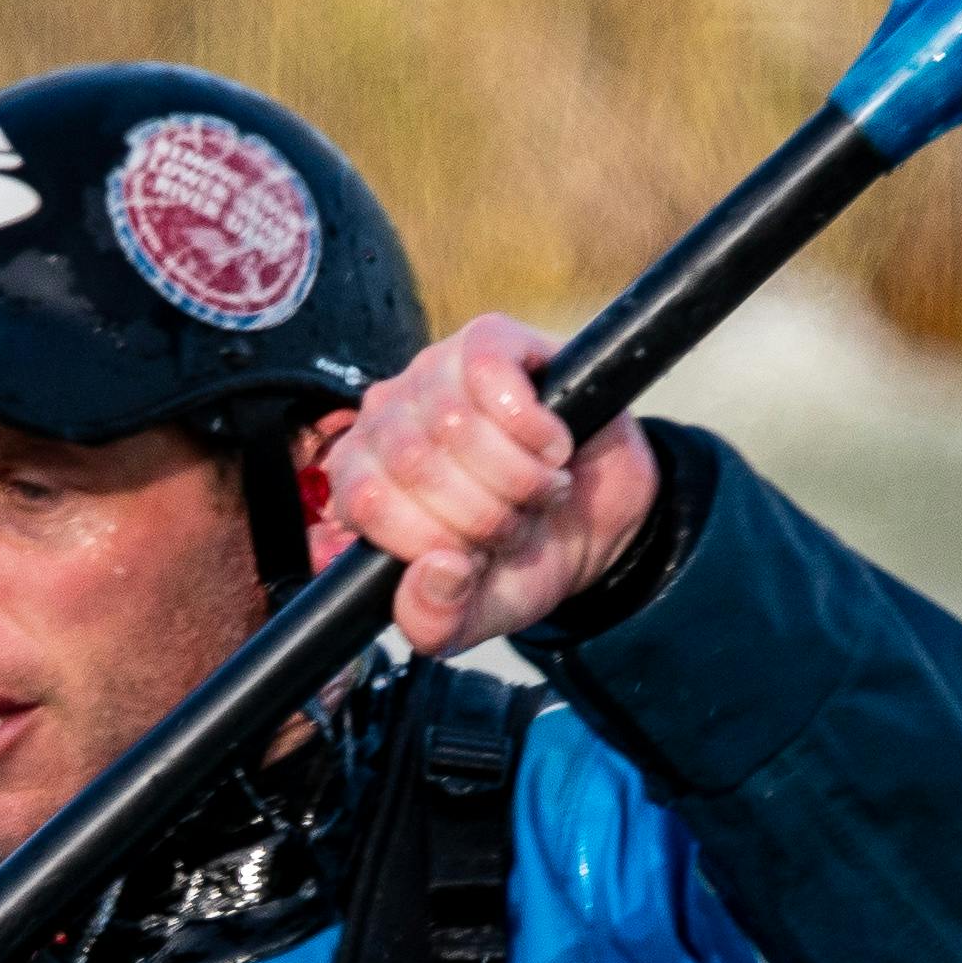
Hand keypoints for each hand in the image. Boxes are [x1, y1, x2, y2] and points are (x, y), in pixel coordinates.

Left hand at [316, 313, 659, 655]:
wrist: (597, 517)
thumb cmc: (522, 556)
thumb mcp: (477, 613)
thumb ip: (434, 621)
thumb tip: (435, 573)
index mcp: (363, 481)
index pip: (366, 501)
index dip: (432, 539)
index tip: (475, 558)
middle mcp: (384, 419)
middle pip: (415, 465)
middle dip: (484, 516)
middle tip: (517, 525)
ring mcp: (431, 372)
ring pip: (455, 423)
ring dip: (518, 476)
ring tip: (541, 489)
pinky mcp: (487, 341)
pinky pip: (490, 374)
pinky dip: (534, 426)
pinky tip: (554, 444)